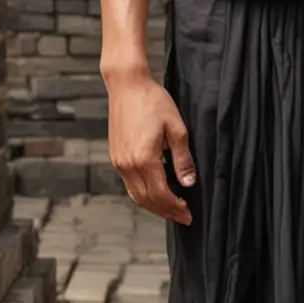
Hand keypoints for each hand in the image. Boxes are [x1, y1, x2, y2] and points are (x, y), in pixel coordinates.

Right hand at [107, 74, 195, 224]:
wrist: (127, 86)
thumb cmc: (153, 101)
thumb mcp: (176, 128)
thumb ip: (183, 158)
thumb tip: (189, 183)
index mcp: (144, 158)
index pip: (161, 195)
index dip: (175, 207)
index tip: (188, 213)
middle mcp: (128, 164)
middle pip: (147, 200)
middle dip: (166, 211)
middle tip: (183, 216)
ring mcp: (119, 162)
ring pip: (136, 195)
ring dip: (154, 206)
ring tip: (171, 208)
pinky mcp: (115, 157)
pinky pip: (129, 184)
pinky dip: (143, 194)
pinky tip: (155, 192)